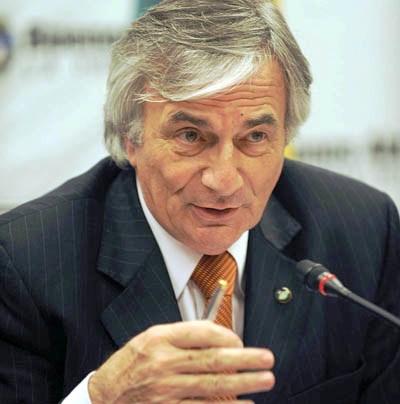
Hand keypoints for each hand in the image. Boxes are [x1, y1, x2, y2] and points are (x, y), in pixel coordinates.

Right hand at [88, 320, 274, 402]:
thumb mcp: (150, 339)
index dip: (227, 336)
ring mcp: (166, 390)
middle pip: (212, 359)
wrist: (103, 397)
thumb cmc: (130, 365)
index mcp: (160, 339)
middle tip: (267, 358)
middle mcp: (163, 362)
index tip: (240, 341)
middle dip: (245, 359)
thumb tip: (219, 336)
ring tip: (265, 379)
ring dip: (243, 382)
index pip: (201, 332)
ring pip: (212, 384)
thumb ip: (181, 336)